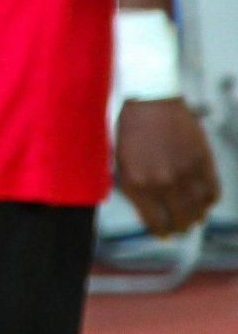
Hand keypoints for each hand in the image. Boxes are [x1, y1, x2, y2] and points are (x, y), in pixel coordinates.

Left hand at [115, 98, 219, 238]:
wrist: (151, 100)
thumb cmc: (131, 128)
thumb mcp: (122, 161)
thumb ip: (134, 188)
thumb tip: (149, 213)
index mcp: (136, 183)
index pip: (154, 222)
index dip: (161, 232)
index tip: (164, 234)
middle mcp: (160, 183)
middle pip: (179, 220)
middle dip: (180, 227)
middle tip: (181, 228)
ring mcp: (184, 174)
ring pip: (198, 211)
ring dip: (197, 217)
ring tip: (194, 218)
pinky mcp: (203, 163)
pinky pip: (212, 193)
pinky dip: (210, 201)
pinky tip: (204, 201)